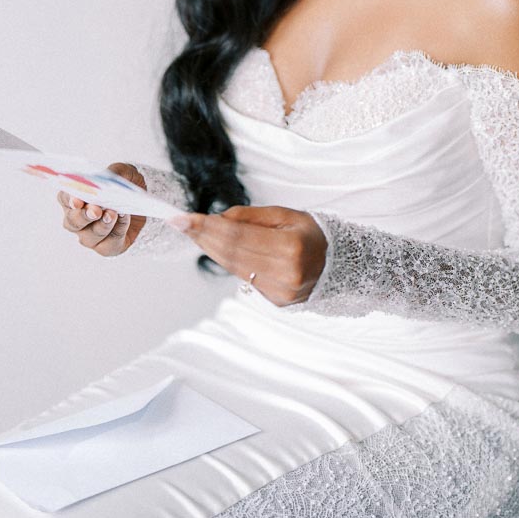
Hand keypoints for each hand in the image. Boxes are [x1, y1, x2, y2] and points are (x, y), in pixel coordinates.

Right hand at [58, 163, 148, 256]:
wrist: (142, 204)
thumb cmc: (125, 186)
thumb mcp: (123, 172)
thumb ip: (114, 172)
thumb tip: (109, 177)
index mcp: (74, 198)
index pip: (64, 199)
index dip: (69, 199)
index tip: (77, 199)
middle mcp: (77, 220)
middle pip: (72, 221)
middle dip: (83, 216)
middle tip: (95, 210)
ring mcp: (89, 236)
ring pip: (89, 236)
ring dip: (101, 225)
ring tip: (112, 214)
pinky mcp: (106, 247)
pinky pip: (109, 244)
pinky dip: (117, 231)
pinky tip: (124, 219)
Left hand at [169, 205, 326, 305]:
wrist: (337, 265)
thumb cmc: (311, 235)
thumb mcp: (285, 215)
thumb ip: (250, 217)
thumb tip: (217, 219)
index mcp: (291, 248)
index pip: (238, 236)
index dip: (207, 227)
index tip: (183, 218)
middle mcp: (285, 274)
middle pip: (231, 254)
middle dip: (202, 237)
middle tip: (180, 223)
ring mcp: (280, 292)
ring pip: (233, 269)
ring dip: (210, 249)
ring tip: (193, 232)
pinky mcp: (275, 302)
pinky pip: (243, 278)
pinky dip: (227, 261)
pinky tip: (215, 248)